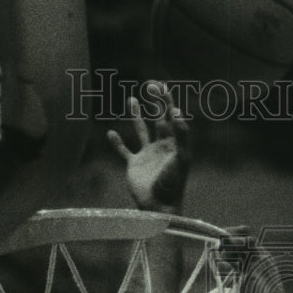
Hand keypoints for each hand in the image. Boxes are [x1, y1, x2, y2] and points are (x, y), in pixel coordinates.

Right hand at [107, 84, 189, 212]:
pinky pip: (124, 151)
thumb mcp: (181, 157)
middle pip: (158, 119)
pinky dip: (117, 143)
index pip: (171, 117)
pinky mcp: (134, 165)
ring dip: (136, 115)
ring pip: (141, 130)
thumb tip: (177, 110)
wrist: (158, 206)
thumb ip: (181, 135)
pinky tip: (111, 133)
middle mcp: (160, 146)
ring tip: (132, 99)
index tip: (162, 86)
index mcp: (173, 143)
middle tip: (150, 86)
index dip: (168, 101)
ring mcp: (146, 155)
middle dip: (155, 103)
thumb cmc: (173, 184)